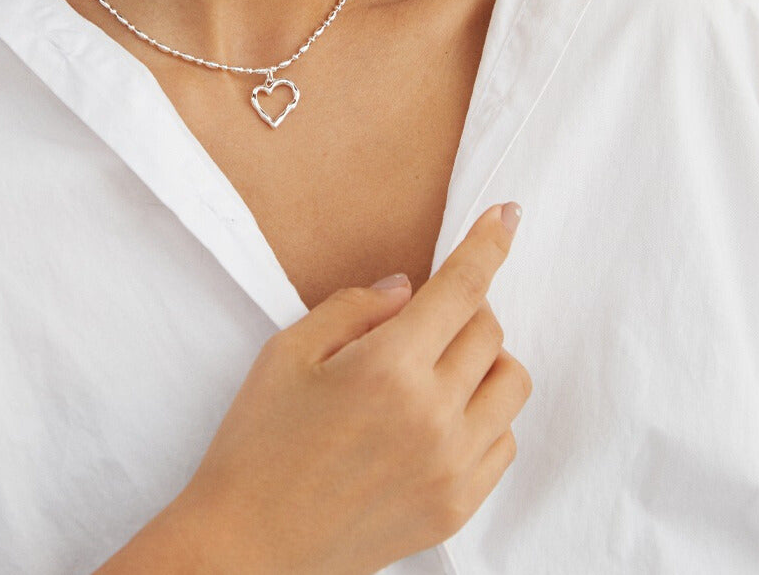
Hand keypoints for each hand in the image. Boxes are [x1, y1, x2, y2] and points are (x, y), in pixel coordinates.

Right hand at [177, 202, 530, 574]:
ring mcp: (452, 468)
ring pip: (510, 384)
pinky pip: (504, 441)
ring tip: (435, 366)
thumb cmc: (258, 444)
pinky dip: (484, 414)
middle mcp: (433, 417)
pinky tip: (440, 414)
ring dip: (483, 359)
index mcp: (389, 368)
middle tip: (425, 313)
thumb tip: (408, 288)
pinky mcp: (456, 508)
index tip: (507, 216)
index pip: (463, 288)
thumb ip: (355, 308)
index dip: (489, 244)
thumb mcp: (287, 353)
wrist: (248, 546)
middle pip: (490, 331)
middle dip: (466, 305)